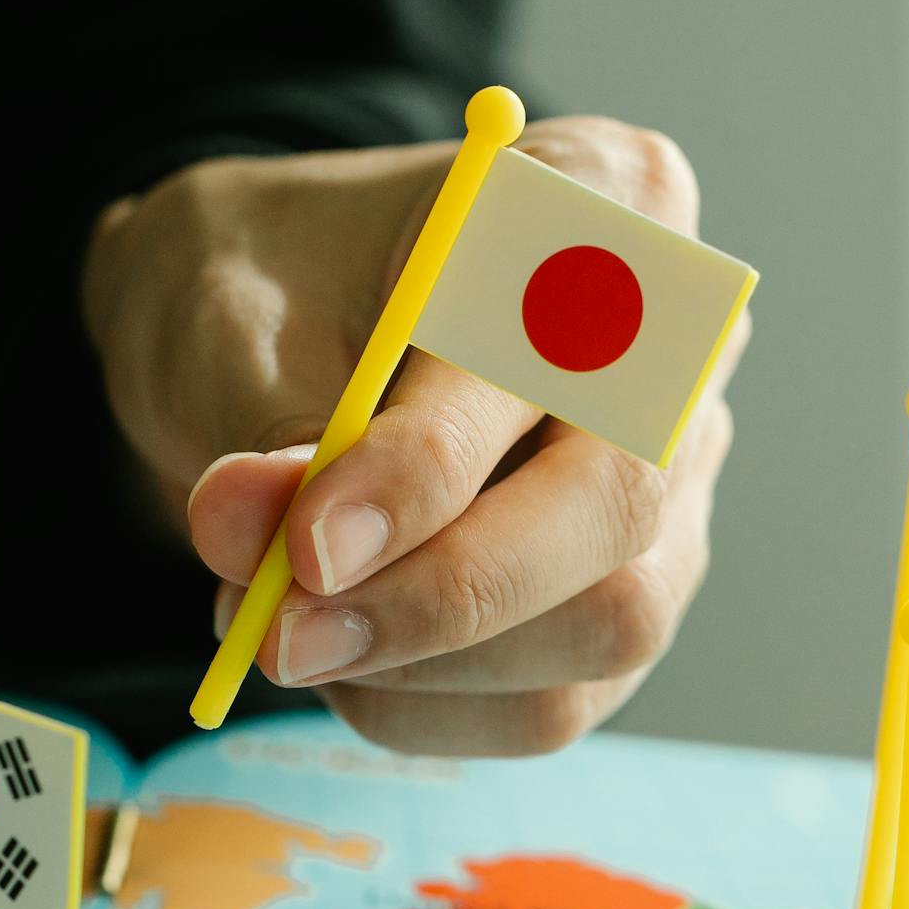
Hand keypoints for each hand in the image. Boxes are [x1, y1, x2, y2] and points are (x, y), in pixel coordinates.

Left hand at [82, 116, 743, 756]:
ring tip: (280, 630)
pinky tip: (337, 661)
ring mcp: (674, 483)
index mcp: (606, 200)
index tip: (307, 545)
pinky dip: (426, 708)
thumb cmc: (268, 283)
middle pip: (617, 505)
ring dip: (426, 666)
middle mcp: (675, 346)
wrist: (261, 327)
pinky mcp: (630, 597)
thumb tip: (254, 534)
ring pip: (608, 622)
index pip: (553, 352)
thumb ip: (261, 424)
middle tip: (283, 635)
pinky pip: (557, 699)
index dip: (431, 466)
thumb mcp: (232, 315)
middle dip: (440, 595)